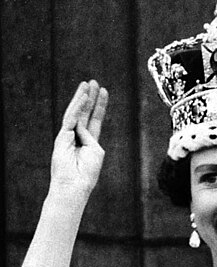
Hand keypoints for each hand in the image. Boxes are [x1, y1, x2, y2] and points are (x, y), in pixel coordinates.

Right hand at [51, 80, 108, 195]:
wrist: (75, 185)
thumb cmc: (87, 172)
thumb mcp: (95, 151)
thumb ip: (90, 135)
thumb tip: (80, 125)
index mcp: (89, 142)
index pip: (95, 120)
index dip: (100, 106)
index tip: (104, 91)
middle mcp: (78, 137)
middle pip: (85, 113)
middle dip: (89, 97)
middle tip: (93, 82)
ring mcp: (68, 136)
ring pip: (76, 113)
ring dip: (82, 98)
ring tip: (87, 84)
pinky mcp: (62, 137)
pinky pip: (71, 119)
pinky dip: (77, 107)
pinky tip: (84, 97)